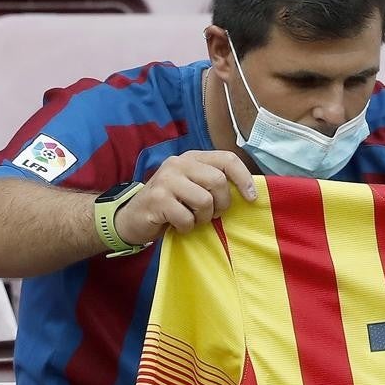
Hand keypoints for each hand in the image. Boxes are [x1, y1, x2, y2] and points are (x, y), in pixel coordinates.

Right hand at [115, 150, 256, 244]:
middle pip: (218, 181)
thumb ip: (213, 183)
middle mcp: (179, 163)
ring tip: (191, 219)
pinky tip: (177, 225)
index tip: (251, 198)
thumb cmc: (171, 205)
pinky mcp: (158, 199)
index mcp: (193, 157)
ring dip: (202, 218)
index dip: (244, 178)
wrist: (132, 217)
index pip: (227, 159)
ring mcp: (167, 179)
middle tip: (211, 214)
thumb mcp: (192, 187)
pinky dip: (186, 227)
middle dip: (221, 204)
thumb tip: (249, 191)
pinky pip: (187, 218)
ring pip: (205, 201)